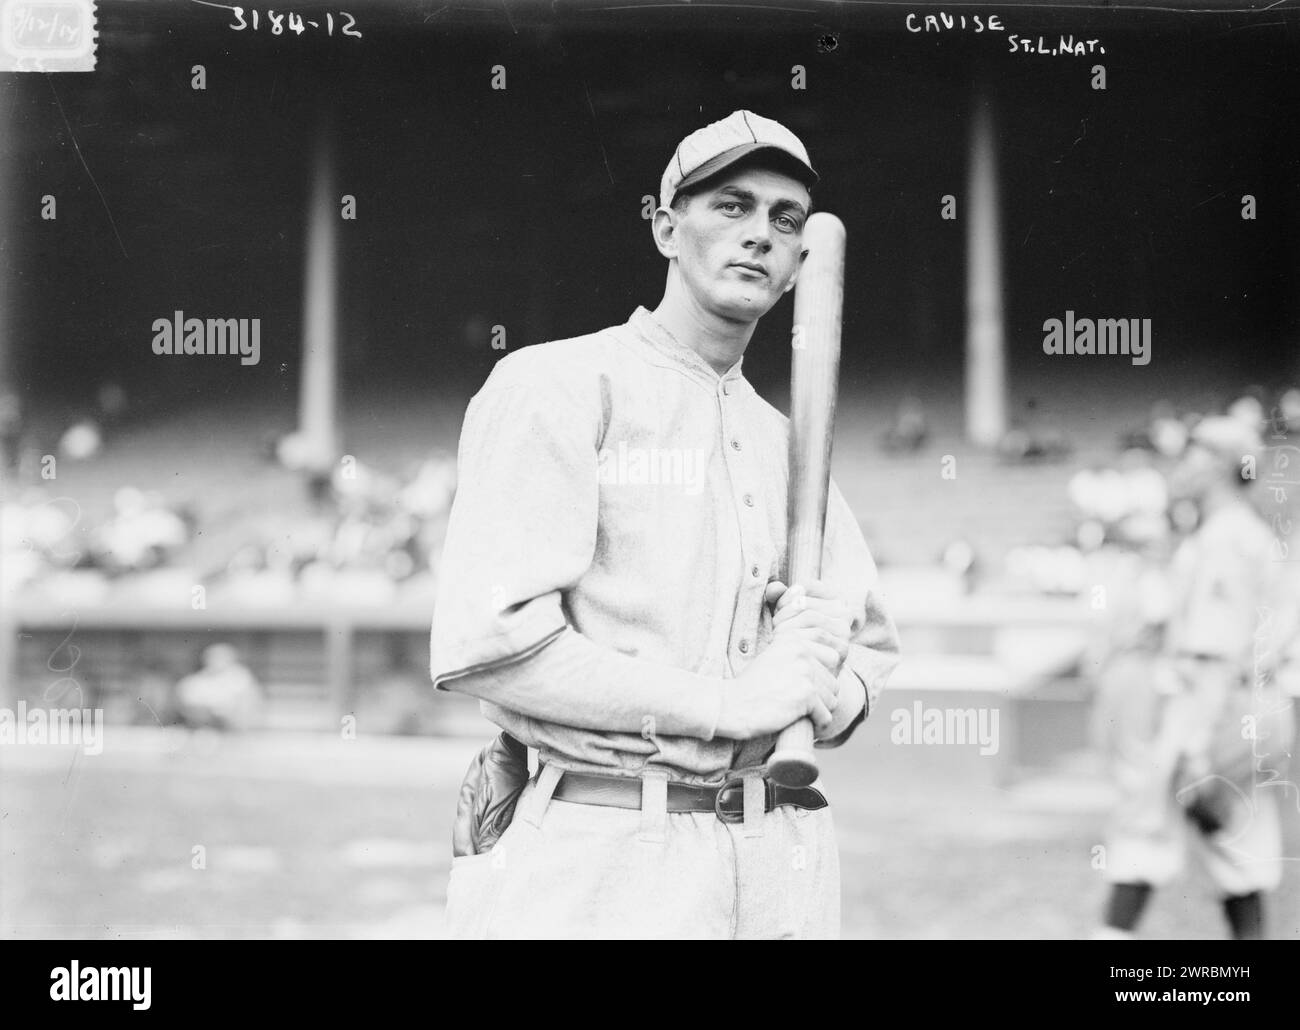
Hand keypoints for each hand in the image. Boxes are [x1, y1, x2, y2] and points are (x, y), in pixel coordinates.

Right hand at [716, 630, 839, 739]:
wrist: (731, 704)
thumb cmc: (751, 686)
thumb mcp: (774, 658)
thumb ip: (800, 656)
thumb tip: (833, 662)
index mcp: (795, 640)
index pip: (832, 656)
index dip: (823, 677)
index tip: (808, 689)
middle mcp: (802, 651)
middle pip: (834, 679)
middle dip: (823, 696)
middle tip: (806, 706)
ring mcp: (805, 672)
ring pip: (833, 698)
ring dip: (821, 711)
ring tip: (803, 715)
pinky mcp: (806, 695)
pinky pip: (826, 715)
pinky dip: (818, 724)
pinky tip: (805, 724)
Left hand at [765, 579, 853, 675]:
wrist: (805, 674)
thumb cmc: (793, 637)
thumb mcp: (784, 614)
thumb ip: (777, 597)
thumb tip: (773, 589)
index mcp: (832, 598)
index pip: (806, 586)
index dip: (786, 597)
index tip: (777, 609)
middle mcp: (843, 611)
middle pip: (804, 603)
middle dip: (783, 613)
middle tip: (774, 626)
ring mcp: (844, 630)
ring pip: (810, 617)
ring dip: (787, 627)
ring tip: (778, 637)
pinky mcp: (841, 648)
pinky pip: (816, 636)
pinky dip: (796, 641)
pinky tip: (787, 649)